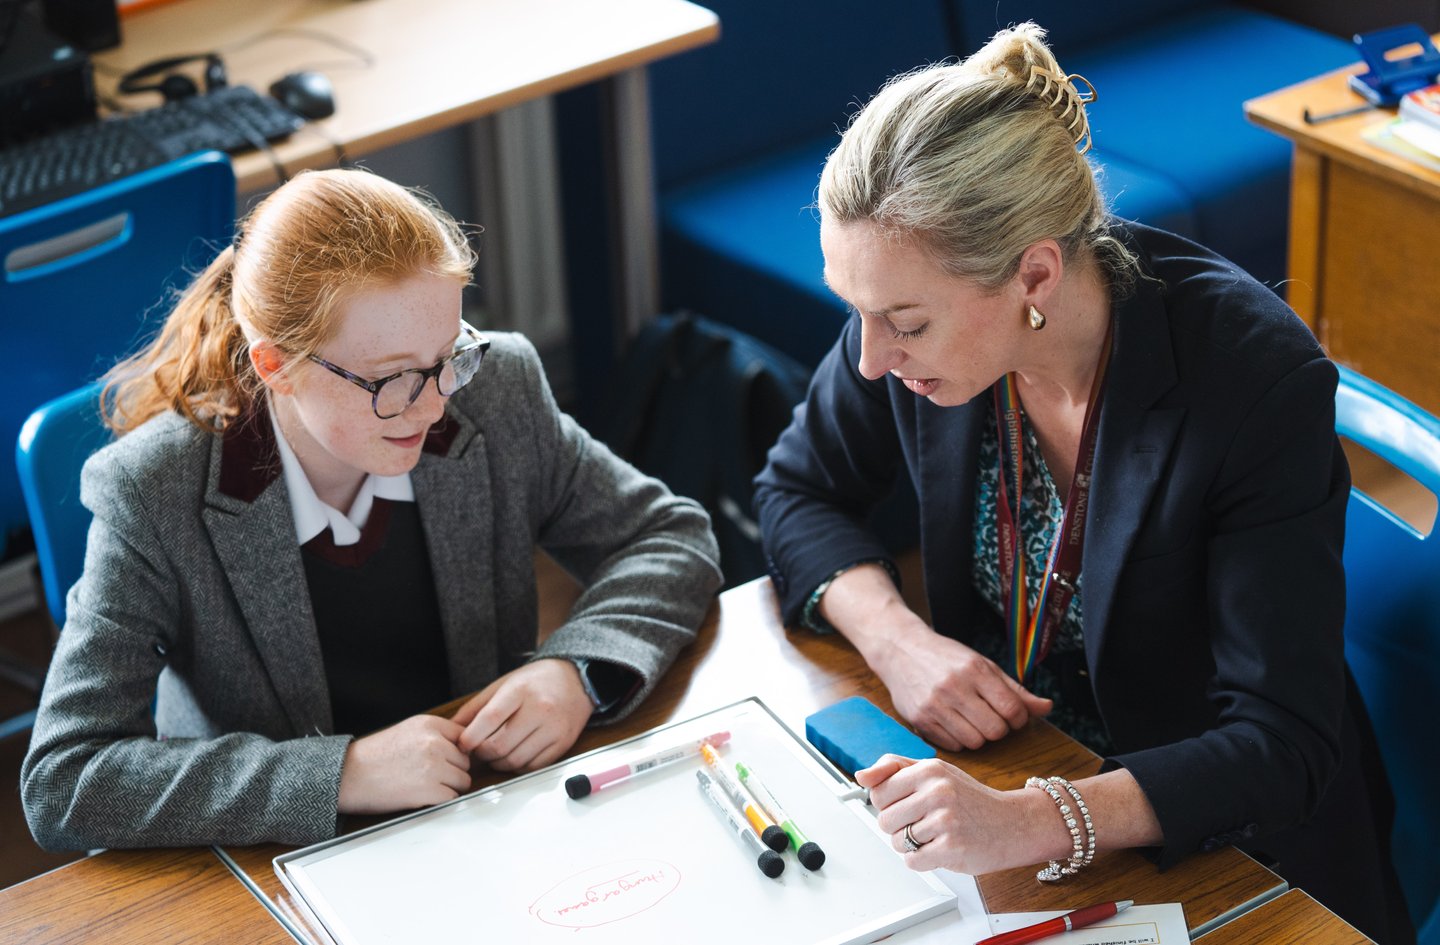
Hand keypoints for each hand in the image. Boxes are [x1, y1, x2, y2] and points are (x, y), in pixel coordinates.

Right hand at [337, 714, 470, 814]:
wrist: (348, 775)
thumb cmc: (373, 756)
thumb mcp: (407, 731)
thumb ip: (435, 734)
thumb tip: (463, 746)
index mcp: (429, 724)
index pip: (464, 736)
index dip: (456, 751)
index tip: (447, 759)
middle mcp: (434, 742)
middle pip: (465, 760)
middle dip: (453, 770)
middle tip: (430, 775)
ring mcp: (434, 766)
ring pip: (463, 780)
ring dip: (449, 786)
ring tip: (425, 786)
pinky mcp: (430, 790)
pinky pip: (452, 797)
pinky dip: (440, 800)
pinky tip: (422, 796)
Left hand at [451, 658, 592, 772]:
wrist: (575, 680)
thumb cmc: (536, 681)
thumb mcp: (504, 684)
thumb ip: (477, 707)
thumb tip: (453, 729)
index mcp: (521, 690)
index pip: (490, 719)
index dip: (471, 737)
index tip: (463, 744)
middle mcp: (540, 709)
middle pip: (500, 745)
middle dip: (482, 753)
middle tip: (478, 749)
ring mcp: (554, 729)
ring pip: (515, 761)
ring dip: (498, 763)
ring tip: (495, 752)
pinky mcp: (563, 744)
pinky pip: (533, 766)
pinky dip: (518, 766)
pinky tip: (514, 755)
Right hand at [814, 564, 1048, 751]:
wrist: (900, 650)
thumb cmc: (946, 658)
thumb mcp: (983, 664)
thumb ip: (1016, 690)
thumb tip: (1048, 708)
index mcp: (975, 670)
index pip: (1012, 710)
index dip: (1018, 718)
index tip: (1011, 713)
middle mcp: (954, 688)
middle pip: (996, 731)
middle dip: (999, 728)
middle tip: (991, 717)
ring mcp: (935, 705)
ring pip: (975, 742)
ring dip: (979, 736)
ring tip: (972, 720)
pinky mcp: (920, 720)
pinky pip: (954, 746)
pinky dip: (959, 740)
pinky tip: (955, 724)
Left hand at [858, 754, 1036, 874]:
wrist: (1014, 823)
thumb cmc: (970, 799)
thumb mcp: (935, 772)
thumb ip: (894, 768)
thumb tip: (861, 776)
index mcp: (929, 769)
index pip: (878, 792)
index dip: (888, 804)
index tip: (907, 805)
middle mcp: (938, 791)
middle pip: (884, 820)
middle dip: (899, 827)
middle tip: (924, 822)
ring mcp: (946, 820)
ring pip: (897, 843)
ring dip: (912, 845)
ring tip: (936, 835)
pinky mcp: (952, 848)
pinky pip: (913, 861)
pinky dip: (923, 860)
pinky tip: (941, 848)